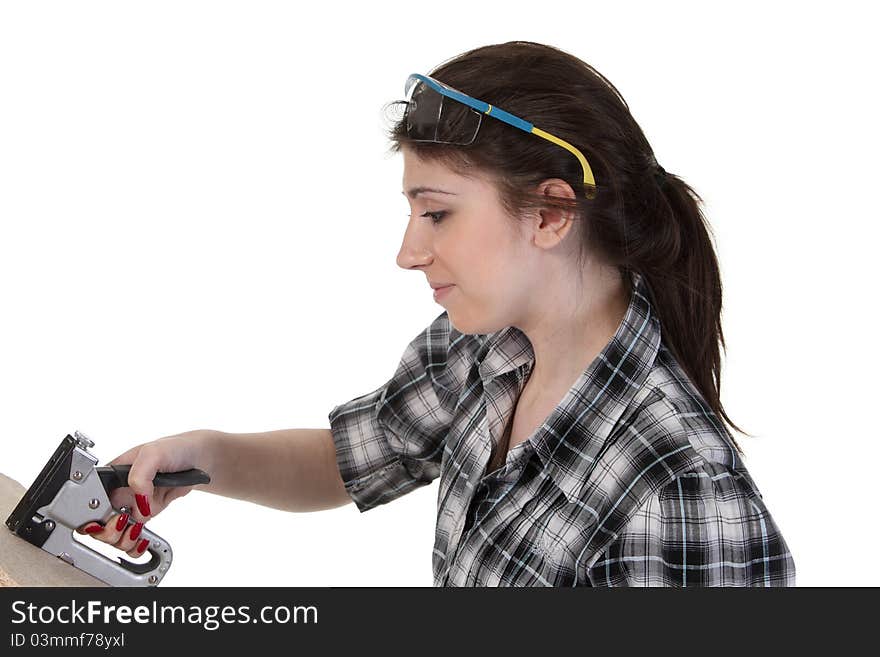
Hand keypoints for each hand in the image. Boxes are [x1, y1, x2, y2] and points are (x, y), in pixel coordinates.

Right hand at [75, 429, 212, 556]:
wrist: (198, 460)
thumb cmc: (174, 449)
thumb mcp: (153, 453)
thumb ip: (140, 475)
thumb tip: (137, 501)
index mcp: (111, 475)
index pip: (91, 500)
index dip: (95, 514)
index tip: (112, 518)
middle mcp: (118, 491)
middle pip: (98, 522)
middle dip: (108, 532)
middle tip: (123, 526)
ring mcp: (132, 504)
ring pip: (114, 534)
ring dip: (122, 541)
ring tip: (135, 535)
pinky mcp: (146, 513)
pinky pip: (133, 536)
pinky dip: (135, 545)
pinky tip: (142, 541)